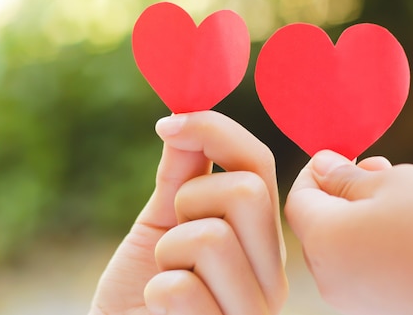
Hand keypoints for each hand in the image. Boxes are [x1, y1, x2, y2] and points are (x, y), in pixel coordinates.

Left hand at [90, 111, 287, 314]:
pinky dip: (156, 292)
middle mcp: (272, 272)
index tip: (170, 123)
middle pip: (246, 192)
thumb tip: (185, 116)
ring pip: (212, 237)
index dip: (216, 131)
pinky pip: (181, 288)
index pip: (259, 164)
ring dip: (168, 254)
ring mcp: (255, 309)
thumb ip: (181, 173)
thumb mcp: (160, 224)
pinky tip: (161, 310)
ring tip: (165, 278)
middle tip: (171, 234)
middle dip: (189, 201)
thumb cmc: (140, 291)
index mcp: (262, 237)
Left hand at [285, 150, 412, 314]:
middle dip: (340, 192)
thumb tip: (321, 166)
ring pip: (342, 246)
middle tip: (375, 169)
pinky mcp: (380, 310)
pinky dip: (374, 243)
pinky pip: (362, 269)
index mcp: (324, 240)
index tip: (341, 155)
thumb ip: (347, 177)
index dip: (314, 171)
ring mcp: (354, 300)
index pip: (297, 199)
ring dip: (359, 216)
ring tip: (399, 196)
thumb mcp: (395, 183)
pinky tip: (409, 230)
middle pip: (318, 225)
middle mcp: (330, 278)